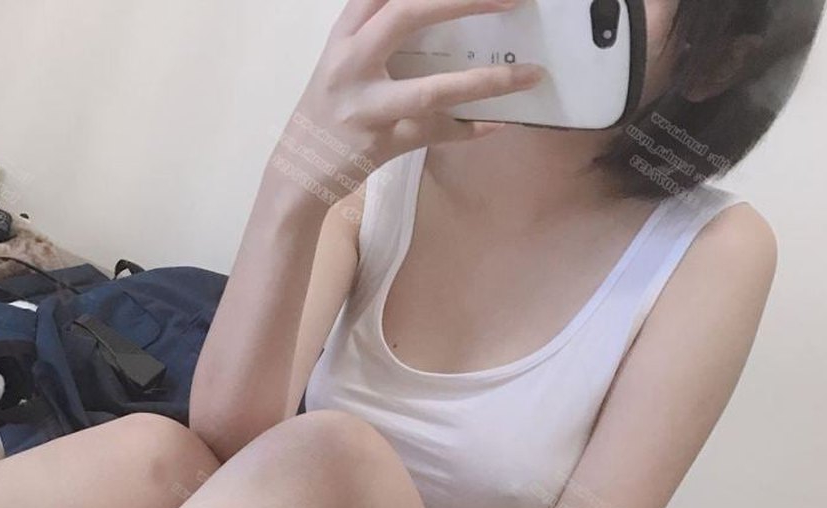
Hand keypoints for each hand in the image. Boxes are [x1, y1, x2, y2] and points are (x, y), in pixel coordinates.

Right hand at [277, 0, 543, 197]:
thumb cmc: (329, 111)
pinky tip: (499, 122)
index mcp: (343, 37)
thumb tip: (437, 10)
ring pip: (431, 89)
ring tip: (530, 74)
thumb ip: (377, 33)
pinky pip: (435, 134)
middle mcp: (349, 64)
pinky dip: (470, 129)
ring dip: (486, 81)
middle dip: (463, 0)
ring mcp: (364, 106)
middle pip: (406, 14)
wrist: (296, 171)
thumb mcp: (344, 63)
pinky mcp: (379, 143)